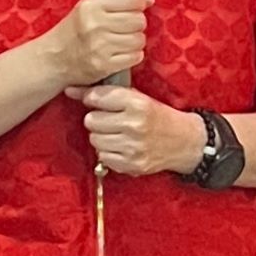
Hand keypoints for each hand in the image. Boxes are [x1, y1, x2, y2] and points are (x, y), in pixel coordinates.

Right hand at [44, 0, 150, 88]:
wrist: (54, 59)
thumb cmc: (74, 31)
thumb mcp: (88, 6)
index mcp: (91, 5)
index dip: (140, 2)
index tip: (137, 7)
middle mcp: (95, 25)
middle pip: (139, 20)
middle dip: (136, 23)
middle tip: (124, 27)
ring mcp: (100, 46)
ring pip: (139, 39)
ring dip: (135, 41)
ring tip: (121, 41)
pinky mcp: (104, 65)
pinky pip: (136, 56)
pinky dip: (132, 55)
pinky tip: (120, 52)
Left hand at [73, 86, 206, 178]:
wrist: (185, 141)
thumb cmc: (158, 116)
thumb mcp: (138, 98)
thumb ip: (106, 93)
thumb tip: (70, 90)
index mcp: (137, 103)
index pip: (97, 97)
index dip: (92, 99)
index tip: (96, 101)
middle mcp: (134, 125)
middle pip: (91, 120)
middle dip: (97, 119)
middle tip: (109, 119)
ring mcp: (132, 147)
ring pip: (94, 140)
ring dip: (101, 137)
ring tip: (116, 133)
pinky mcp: (131, 164)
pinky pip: (102, 157)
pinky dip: (108, 152)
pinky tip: (121, 147)